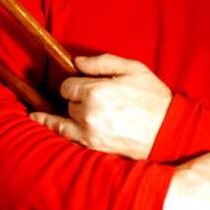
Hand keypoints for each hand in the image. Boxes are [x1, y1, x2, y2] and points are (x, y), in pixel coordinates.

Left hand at [29, 53, 170, 158]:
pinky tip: (39, 121)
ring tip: (51, 111)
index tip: (85, 84)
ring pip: (66, 119)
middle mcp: (88, 114)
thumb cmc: (153, 97)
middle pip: (68, 102)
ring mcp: (89, 134)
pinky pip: (66, 137)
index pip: (69, 85)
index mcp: (96, 92)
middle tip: (96, 98)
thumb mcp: (132, 69)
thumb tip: (78, 62)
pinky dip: (52, 128)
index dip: (76, 83)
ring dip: (68, 113)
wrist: (170, 130)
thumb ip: (102, 62)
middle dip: (77, 98)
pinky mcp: (94, 148)